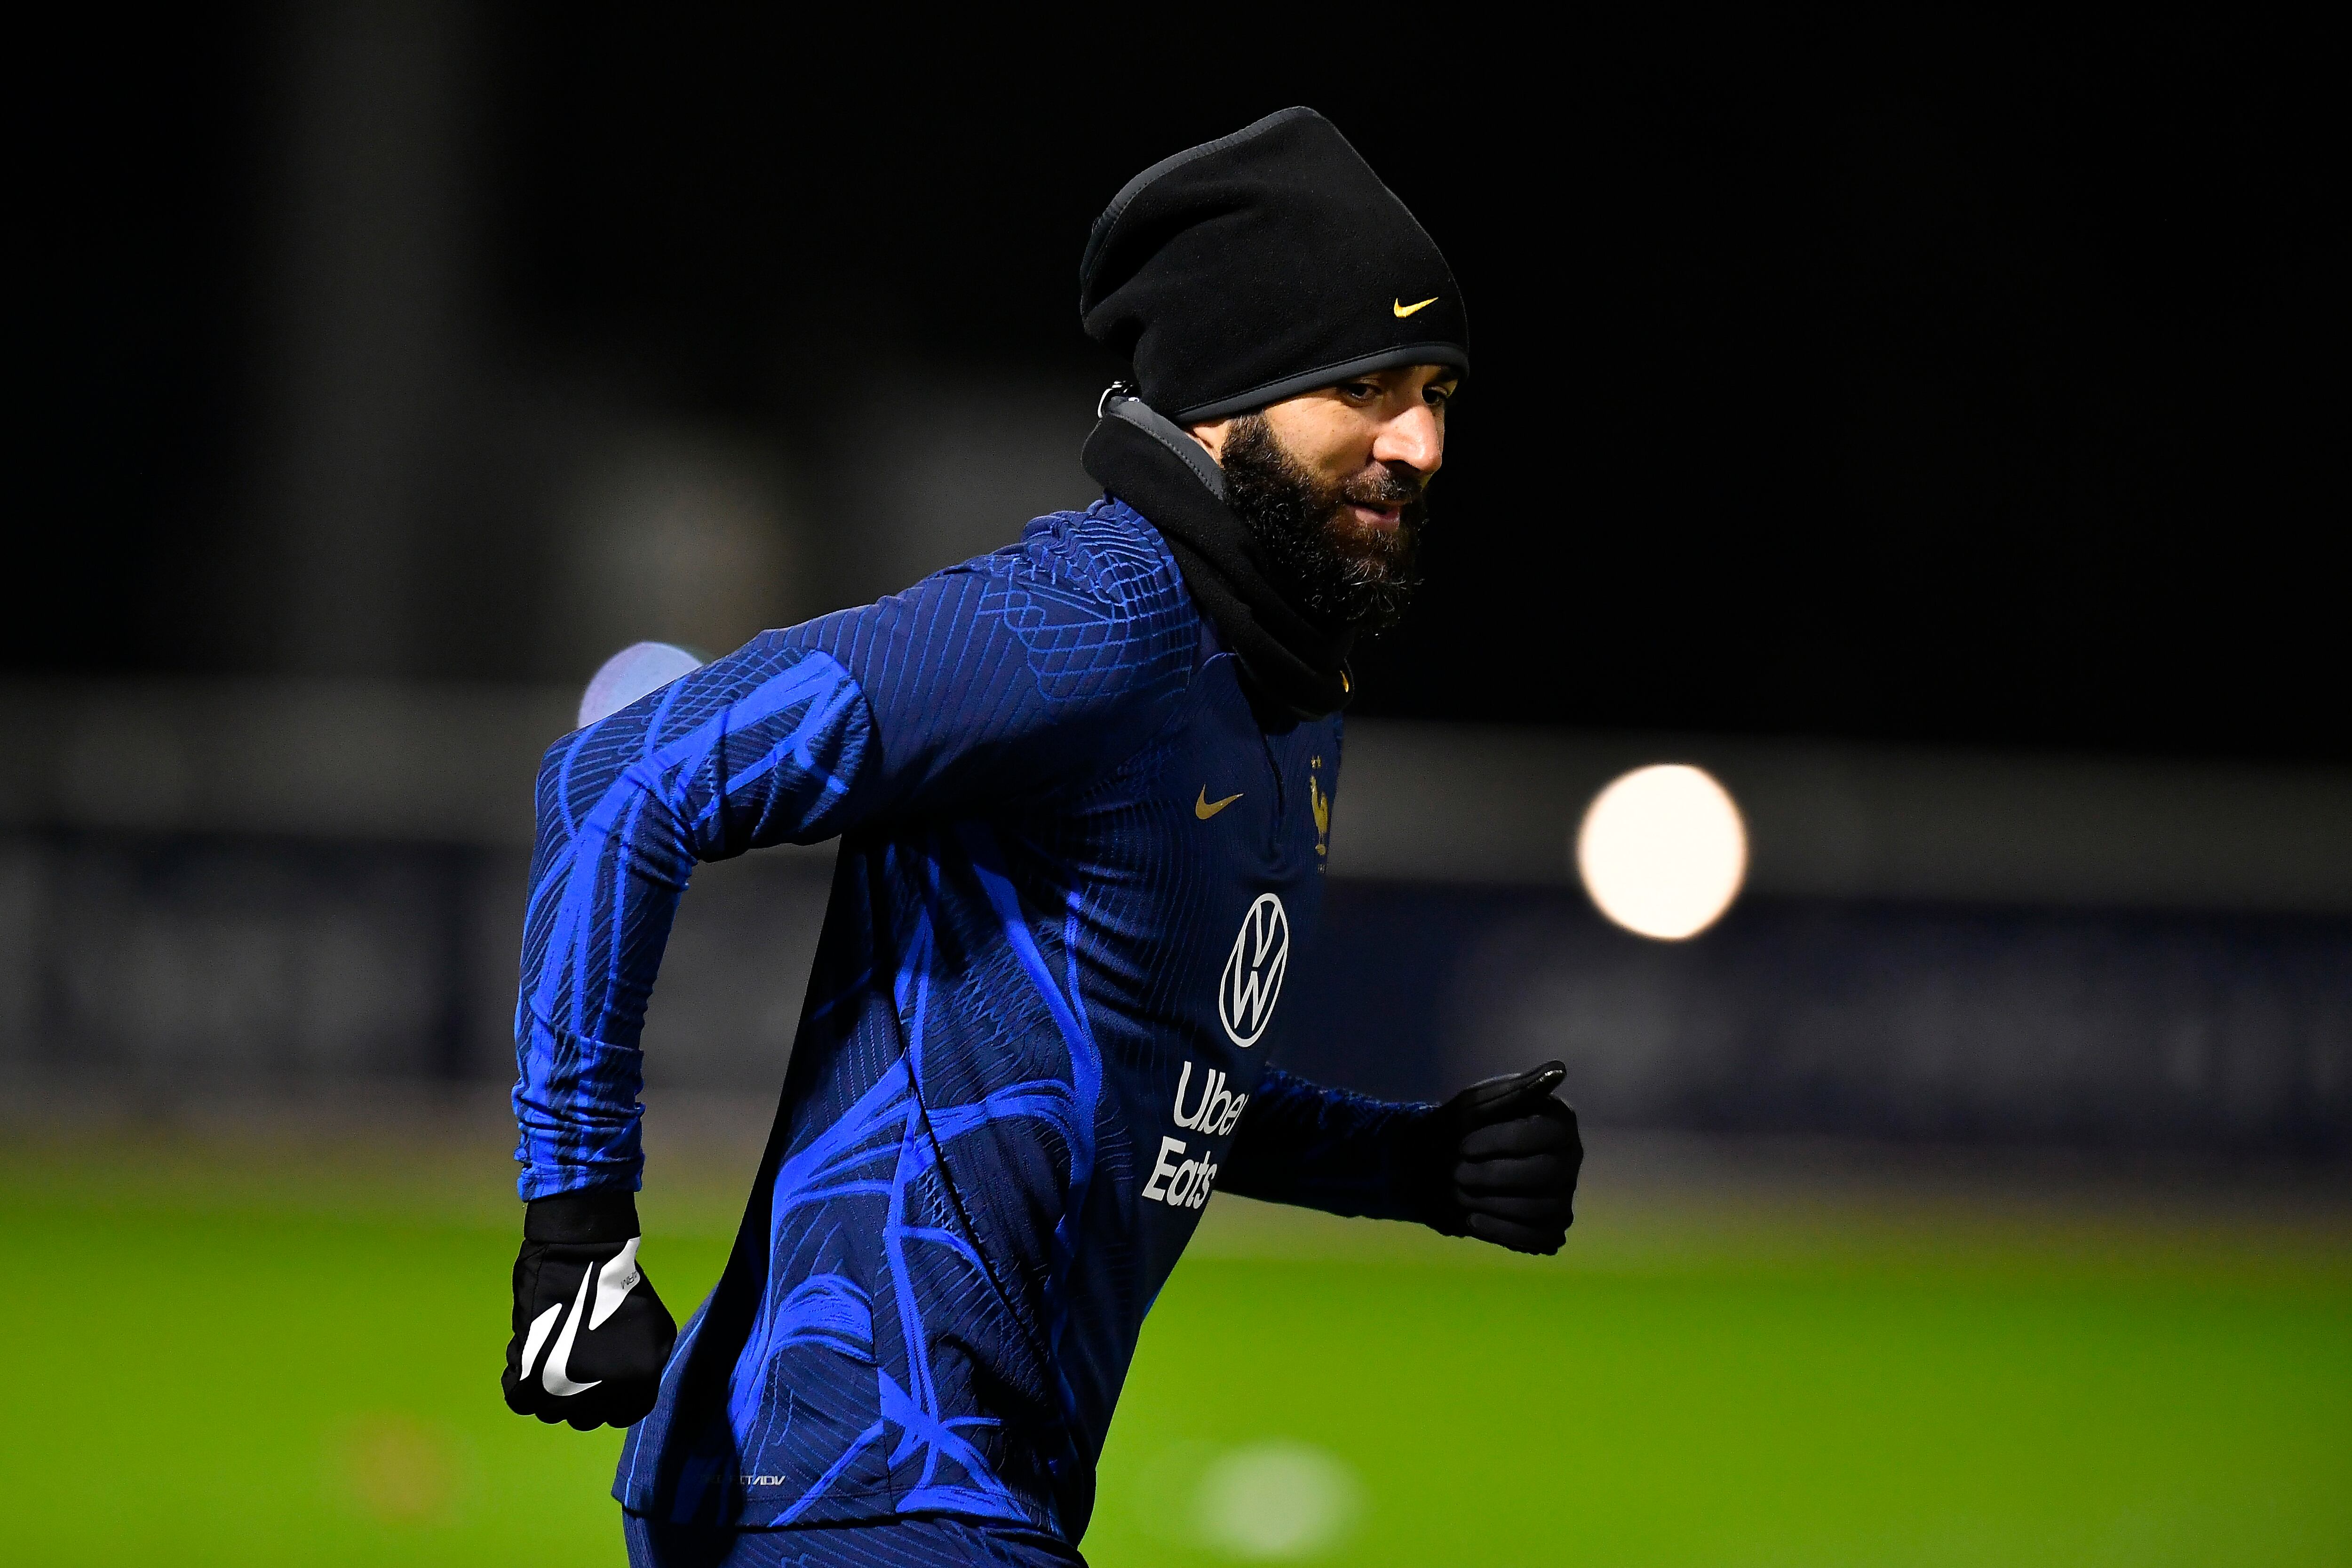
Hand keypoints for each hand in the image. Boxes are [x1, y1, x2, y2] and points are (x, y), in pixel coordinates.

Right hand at [502, 1190, 676, 1429]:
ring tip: (554, 1362)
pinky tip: (532, 1362)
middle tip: (580, 1370)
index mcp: (636, 1384)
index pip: (626, 1414)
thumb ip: (645, 1368)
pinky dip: (524, 1385)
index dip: (615, 1400)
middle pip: (587, 1418)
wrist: (584, 1259)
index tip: (606, 1384)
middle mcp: (599, 1396)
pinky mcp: (527, 1375)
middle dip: (585, 1399)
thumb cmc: (623, 1290)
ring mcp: (560, 1389)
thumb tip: (626, 1389)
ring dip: (552, 1393)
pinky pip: (522, 1400)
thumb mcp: (656, 1332)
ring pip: (552, 1413)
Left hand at [1412, 1061, 1582, 1254]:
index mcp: (1559, 1121)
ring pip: (1541, 1208)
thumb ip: (1517, 1089)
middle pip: (1545, 1174)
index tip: (1463, 1144)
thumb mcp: (1480, 1102)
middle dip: (1492, 1176)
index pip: (1542, 1135)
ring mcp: (1564, 1195)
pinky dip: (1502, 1231)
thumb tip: (1559, 1069)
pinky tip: (1472, 1218)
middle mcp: (1571, 1158)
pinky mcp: (1551, 1227)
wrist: (1437, 1165)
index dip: (1499, 1142)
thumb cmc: (1461, 1126)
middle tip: (1456, 1172)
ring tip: (1460, 1193)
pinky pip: (1538, 1238)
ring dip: (1492, 1203)